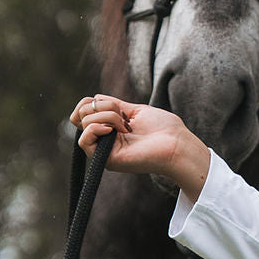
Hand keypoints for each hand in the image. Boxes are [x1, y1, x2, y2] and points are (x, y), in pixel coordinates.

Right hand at [69, 95, 210, 198]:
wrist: (177, 145)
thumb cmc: (164, 129)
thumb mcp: (135, 110)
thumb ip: (114, 105)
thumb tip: (94, 98)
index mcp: (111, 128)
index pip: (84, 110)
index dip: (93, 102)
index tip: (116, 107)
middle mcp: (105, 140)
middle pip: (81, 113)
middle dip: (103, 107)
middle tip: (124, 118)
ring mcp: (104, 151)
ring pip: (84, 123)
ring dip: (107, 117)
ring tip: (126, 127)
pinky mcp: (106, 160)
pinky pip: (83, 141)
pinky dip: (95, 129)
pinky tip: (113, 130)